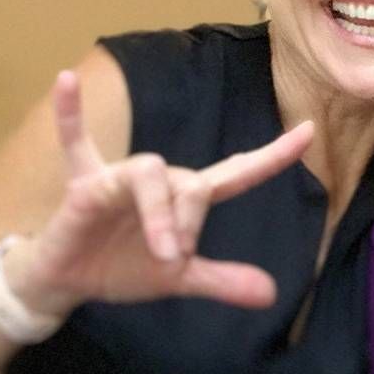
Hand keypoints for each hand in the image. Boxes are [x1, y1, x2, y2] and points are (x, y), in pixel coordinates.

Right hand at [6, 70, 313, 315]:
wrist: (71, 282)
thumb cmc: (124, 267)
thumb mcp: (179, 279)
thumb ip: (222, 281)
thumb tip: (271, 293)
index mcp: (186, 196)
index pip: (238, 173)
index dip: (274, 155)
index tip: (310, 130)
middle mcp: (159, 179)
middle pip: (191, 185)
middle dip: (188, 224)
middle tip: (174, 259)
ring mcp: (119, 177)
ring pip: (151, 174)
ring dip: (159, 214)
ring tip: (159, 251)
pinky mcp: (83, 183)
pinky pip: (75, 139)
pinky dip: (70, 111)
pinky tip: (64, 80)